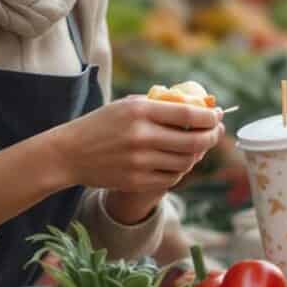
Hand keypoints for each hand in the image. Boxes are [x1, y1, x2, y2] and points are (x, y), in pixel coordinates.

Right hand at [57, 95, 222, 194]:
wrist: (69, 153)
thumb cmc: (102, 124)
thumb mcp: (128, 105)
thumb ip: (160, 105)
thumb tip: (198, 108)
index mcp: (140, 111)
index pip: (189, 116)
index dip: (210, 117)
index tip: (217, 115)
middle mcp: (142, 136)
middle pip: (194, 142)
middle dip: (212, 137)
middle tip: (216, 132)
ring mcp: (139, 161)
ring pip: (186, 162)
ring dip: (197, 154)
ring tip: (197, 146)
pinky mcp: (136, 181)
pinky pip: (172, 177)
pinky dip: (180, 169)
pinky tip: (178, 161)